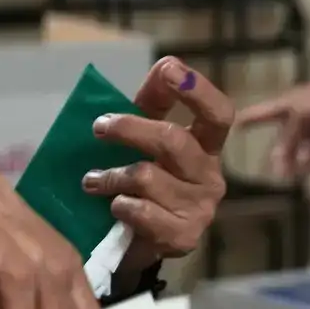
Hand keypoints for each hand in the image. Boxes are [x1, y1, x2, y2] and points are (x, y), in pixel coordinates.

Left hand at [83, 57, 232, 272]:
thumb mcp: (146, 140)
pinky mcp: (182, 237)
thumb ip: (155, 102)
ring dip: (111, 175)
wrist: (136, 244)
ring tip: (90, 181)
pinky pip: (142, 211)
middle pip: (173, 140)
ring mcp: (200, 209)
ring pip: (148, 177)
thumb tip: (165, 64)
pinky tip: (112, 207)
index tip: (169, 70)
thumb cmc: (143, 183)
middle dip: (130, 128)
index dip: (198, 90)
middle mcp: (210, 176)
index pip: (219, 113)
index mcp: (207, 147)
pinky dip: (119, 205)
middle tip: (99, 127)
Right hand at [235, 78, 309, 177]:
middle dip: (281, 158)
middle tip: (279, 175)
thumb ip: (287, 140)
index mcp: (285, 108)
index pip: (260, 114)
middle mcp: (298, 119)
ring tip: (301, 173)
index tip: (234, 128)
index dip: (246, 120)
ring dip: (302, 163)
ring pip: (304, 150)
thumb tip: (278, 160)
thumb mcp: (298, 119)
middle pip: (284, 141)